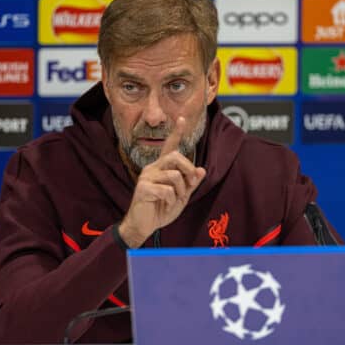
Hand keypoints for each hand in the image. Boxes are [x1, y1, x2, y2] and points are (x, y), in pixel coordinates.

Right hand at [118, 117, 205, 247]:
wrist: (144, 226)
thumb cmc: (161, 209)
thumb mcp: (181, 197)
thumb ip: (190, 184)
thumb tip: (202, 170)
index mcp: (162, 168)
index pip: (170, 146)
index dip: (177, 132)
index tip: (182, 118)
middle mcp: (153, 168)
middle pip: (175, 156)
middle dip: (188, 169)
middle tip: (191, 184)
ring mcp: (146, 177)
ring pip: (174, 175)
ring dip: (181, 191)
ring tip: (174, 200)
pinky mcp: (142, 188)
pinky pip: (166, 190)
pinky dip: (171, 200)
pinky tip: (165, 205)